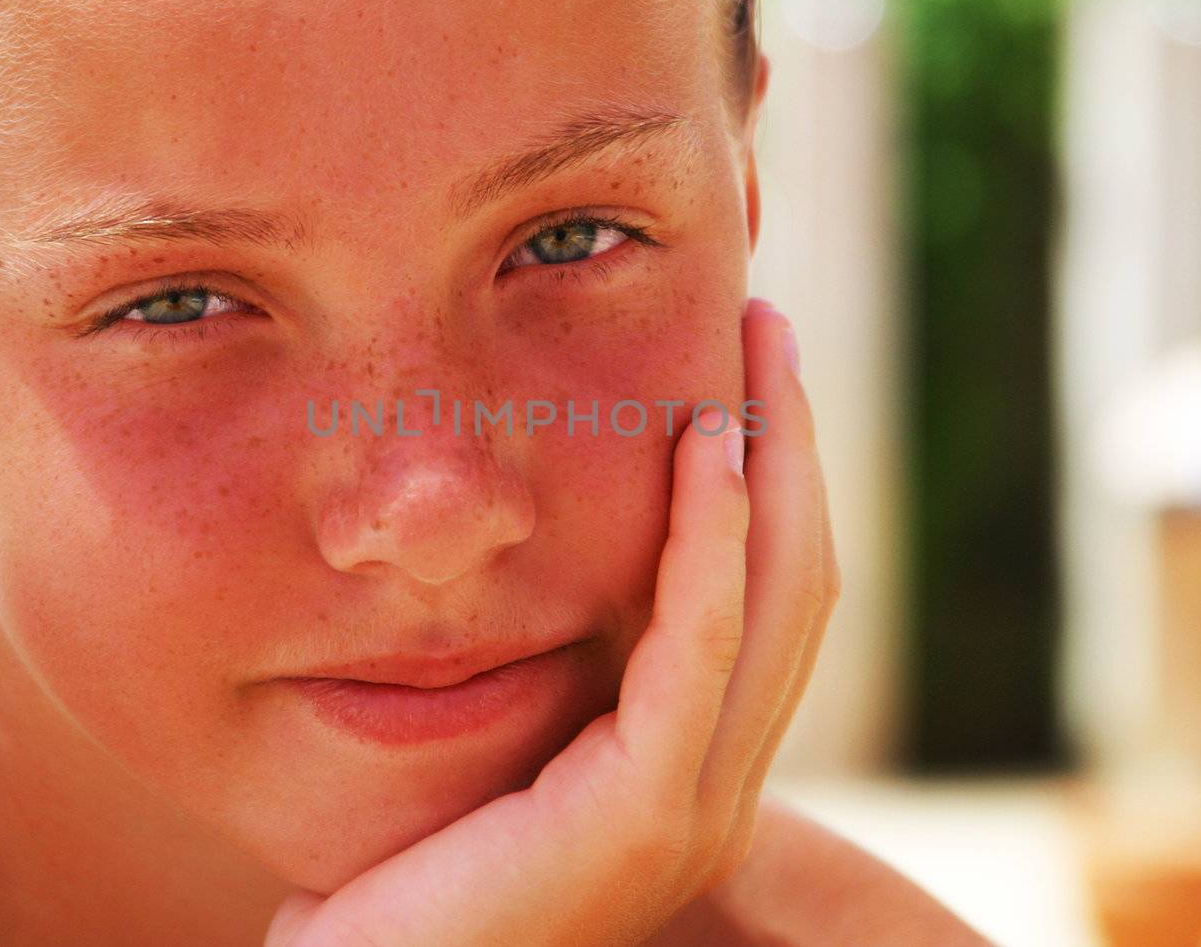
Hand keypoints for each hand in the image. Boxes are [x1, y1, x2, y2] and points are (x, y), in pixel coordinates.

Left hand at [265, 297, 839, 946]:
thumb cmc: (402, 875)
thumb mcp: (502, 751)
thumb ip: (553, 681)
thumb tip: (547, 567)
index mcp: (693, 772)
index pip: (769, 604)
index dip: (773, 482)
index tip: (746, 374)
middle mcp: (721, 789)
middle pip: (799, 583)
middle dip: (791, 443)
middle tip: (767, 325)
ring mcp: (697, 807)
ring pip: (775, 597)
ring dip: (771, 455)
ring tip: (754, 343)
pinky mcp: (644, 812)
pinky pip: (700, 641)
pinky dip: (713, 533)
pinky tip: (706, 440)